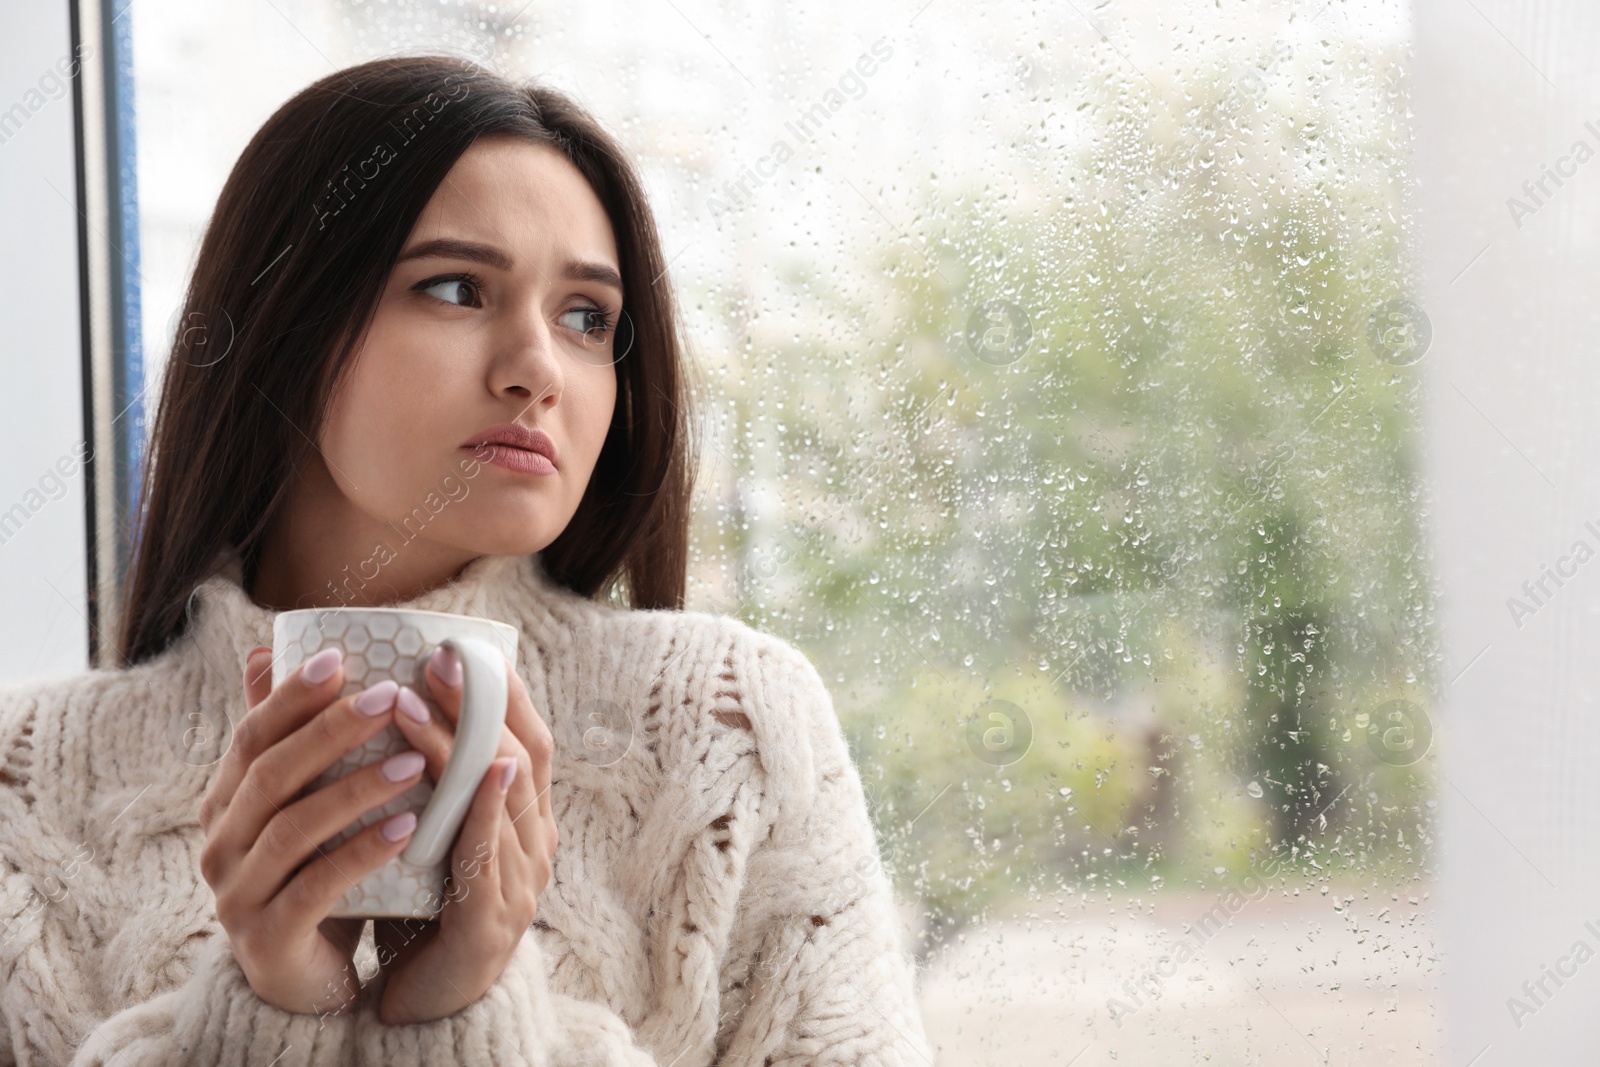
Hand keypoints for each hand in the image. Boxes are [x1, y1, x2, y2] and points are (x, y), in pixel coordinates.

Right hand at [199, 645, 426, 1015]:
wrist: (303, 981)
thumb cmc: (310, 872)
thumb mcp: (298, 804)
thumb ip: (286, 737)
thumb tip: (265, 651)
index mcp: (226, 802)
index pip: (252, 736)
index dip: (290, 695)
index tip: (340, 657)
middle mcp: (221, 843)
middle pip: (271, 774)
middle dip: (332, 731)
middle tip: (392, 697)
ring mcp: (238, 894)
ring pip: (293, 828)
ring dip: (356, 788)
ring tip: (415, 760)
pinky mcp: (268, 938)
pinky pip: (316, 887)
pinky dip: (361, 852)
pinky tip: (407, 827)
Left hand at [371, 645, 558, 1024]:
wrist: (426, 1005)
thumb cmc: (421, 906)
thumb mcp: (424, 829)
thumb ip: (417, 772)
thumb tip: (379, 691)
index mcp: (523, 818)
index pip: (527, 738)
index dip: (502, 690)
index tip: (462, 644)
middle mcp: (534, 843)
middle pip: (519, 756)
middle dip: (478, 702)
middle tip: (434, 660)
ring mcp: (520, 883)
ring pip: (501, 799)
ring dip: (458, 746)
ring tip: (407, 706)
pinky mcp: (491, 924)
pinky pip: (490, 860)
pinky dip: (482, 816)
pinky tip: (469, 782)